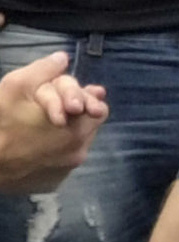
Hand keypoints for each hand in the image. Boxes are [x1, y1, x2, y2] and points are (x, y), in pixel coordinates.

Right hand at [0, 45, 105, 194]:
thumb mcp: (17, 85)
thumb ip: (45, 68)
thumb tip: (63, 58)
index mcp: (79, 128)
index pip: (98, 107)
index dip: (83, 97)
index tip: (68, 96)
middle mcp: (78, 152)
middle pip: (87, 125)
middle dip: (76, 113)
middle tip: (57, 106)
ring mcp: (64, 171)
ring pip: (74, 143)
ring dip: (65, 131)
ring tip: (44, 123)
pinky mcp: (50, 184)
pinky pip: (59, 160)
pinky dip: (53, 150)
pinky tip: (34, 143)